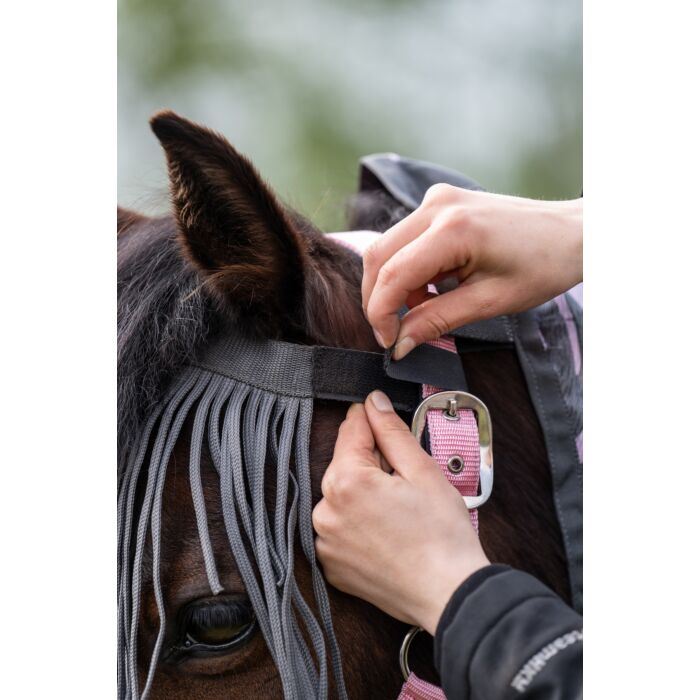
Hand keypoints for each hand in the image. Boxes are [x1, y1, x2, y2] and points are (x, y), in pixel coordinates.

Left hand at [312, 391, 489, 634]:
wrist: (449, 594)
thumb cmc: (442, 535)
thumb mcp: (422, 470)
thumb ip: (391, 431)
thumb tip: (373, 403)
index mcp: (346, 482)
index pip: (351, 431)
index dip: (370, 419)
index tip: (380, 415)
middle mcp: (325, 511)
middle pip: (344, 464)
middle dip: (370, 461)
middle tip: (404, 476)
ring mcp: (326, 542)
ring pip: (340, 496)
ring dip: (361, 491)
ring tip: (398, 508)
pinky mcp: (331, 565)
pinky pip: (339, 528)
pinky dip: (357, 522)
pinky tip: (386, 529)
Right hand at [362, 185, 582, 358]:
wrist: (572, 233)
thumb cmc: (542, 266)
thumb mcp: (489, 302)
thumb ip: (437, 321)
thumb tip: (399, 344)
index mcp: (453, 229)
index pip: (392, 274)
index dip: (381, 313)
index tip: (388, 342)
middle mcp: (437, 205)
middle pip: (379, 256)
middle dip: (379, 299)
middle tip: (394, 332)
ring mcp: (437, 199)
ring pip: (388, 246)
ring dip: (395, 284)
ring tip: (425, 307)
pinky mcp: (441, 202)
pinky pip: (406, 238)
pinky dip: (409, 268)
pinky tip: (434, 285)